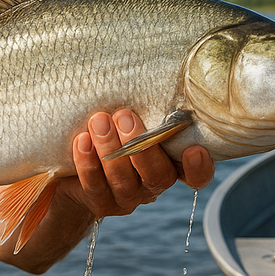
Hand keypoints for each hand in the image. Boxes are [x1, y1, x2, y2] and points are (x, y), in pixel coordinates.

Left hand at [60, 109, 214, 219]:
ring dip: (111, 149)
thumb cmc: (112, 133)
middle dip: (142, 146)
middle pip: (157, 175)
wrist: (75, 170)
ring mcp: (128, 198)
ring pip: (123, 180)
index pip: (196, 176)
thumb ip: (145, 111)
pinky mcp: (101, 204)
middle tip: (124, 116)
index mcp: (170, 164)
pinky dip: (88, 162)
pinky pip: (95, 186)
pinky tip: (82, 140)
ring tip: (99, 121)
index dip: (199, 168)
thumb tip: (148, 71)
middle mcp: (153, 184)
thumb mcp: (132, 122)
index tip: (194, 150)